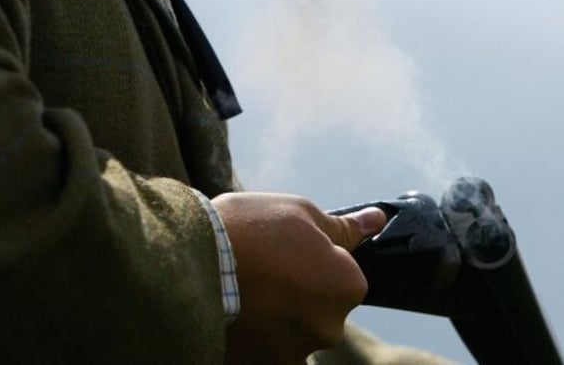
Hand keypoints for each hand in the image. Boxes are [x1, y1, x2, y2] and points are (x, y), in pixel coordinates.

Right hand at [211, 192, 385, 363]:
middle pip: (320, 307)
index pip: (345, 273)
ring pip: (291, 329)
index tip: (288, 248)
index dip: (318, 256)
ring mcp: (292, 354)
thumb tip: (377, 221)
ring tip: (242, 288)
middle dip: (299, 290)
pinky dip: (254, 333)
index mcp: (346, 288)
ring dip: (275, 314)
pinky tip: (234, 312)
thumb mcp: (301, 213)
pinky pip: (265, 348)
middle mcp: (328, 330)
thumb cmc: (250, 230)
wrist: (186, 263)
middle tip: (263, 267)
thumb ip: (343, 227)